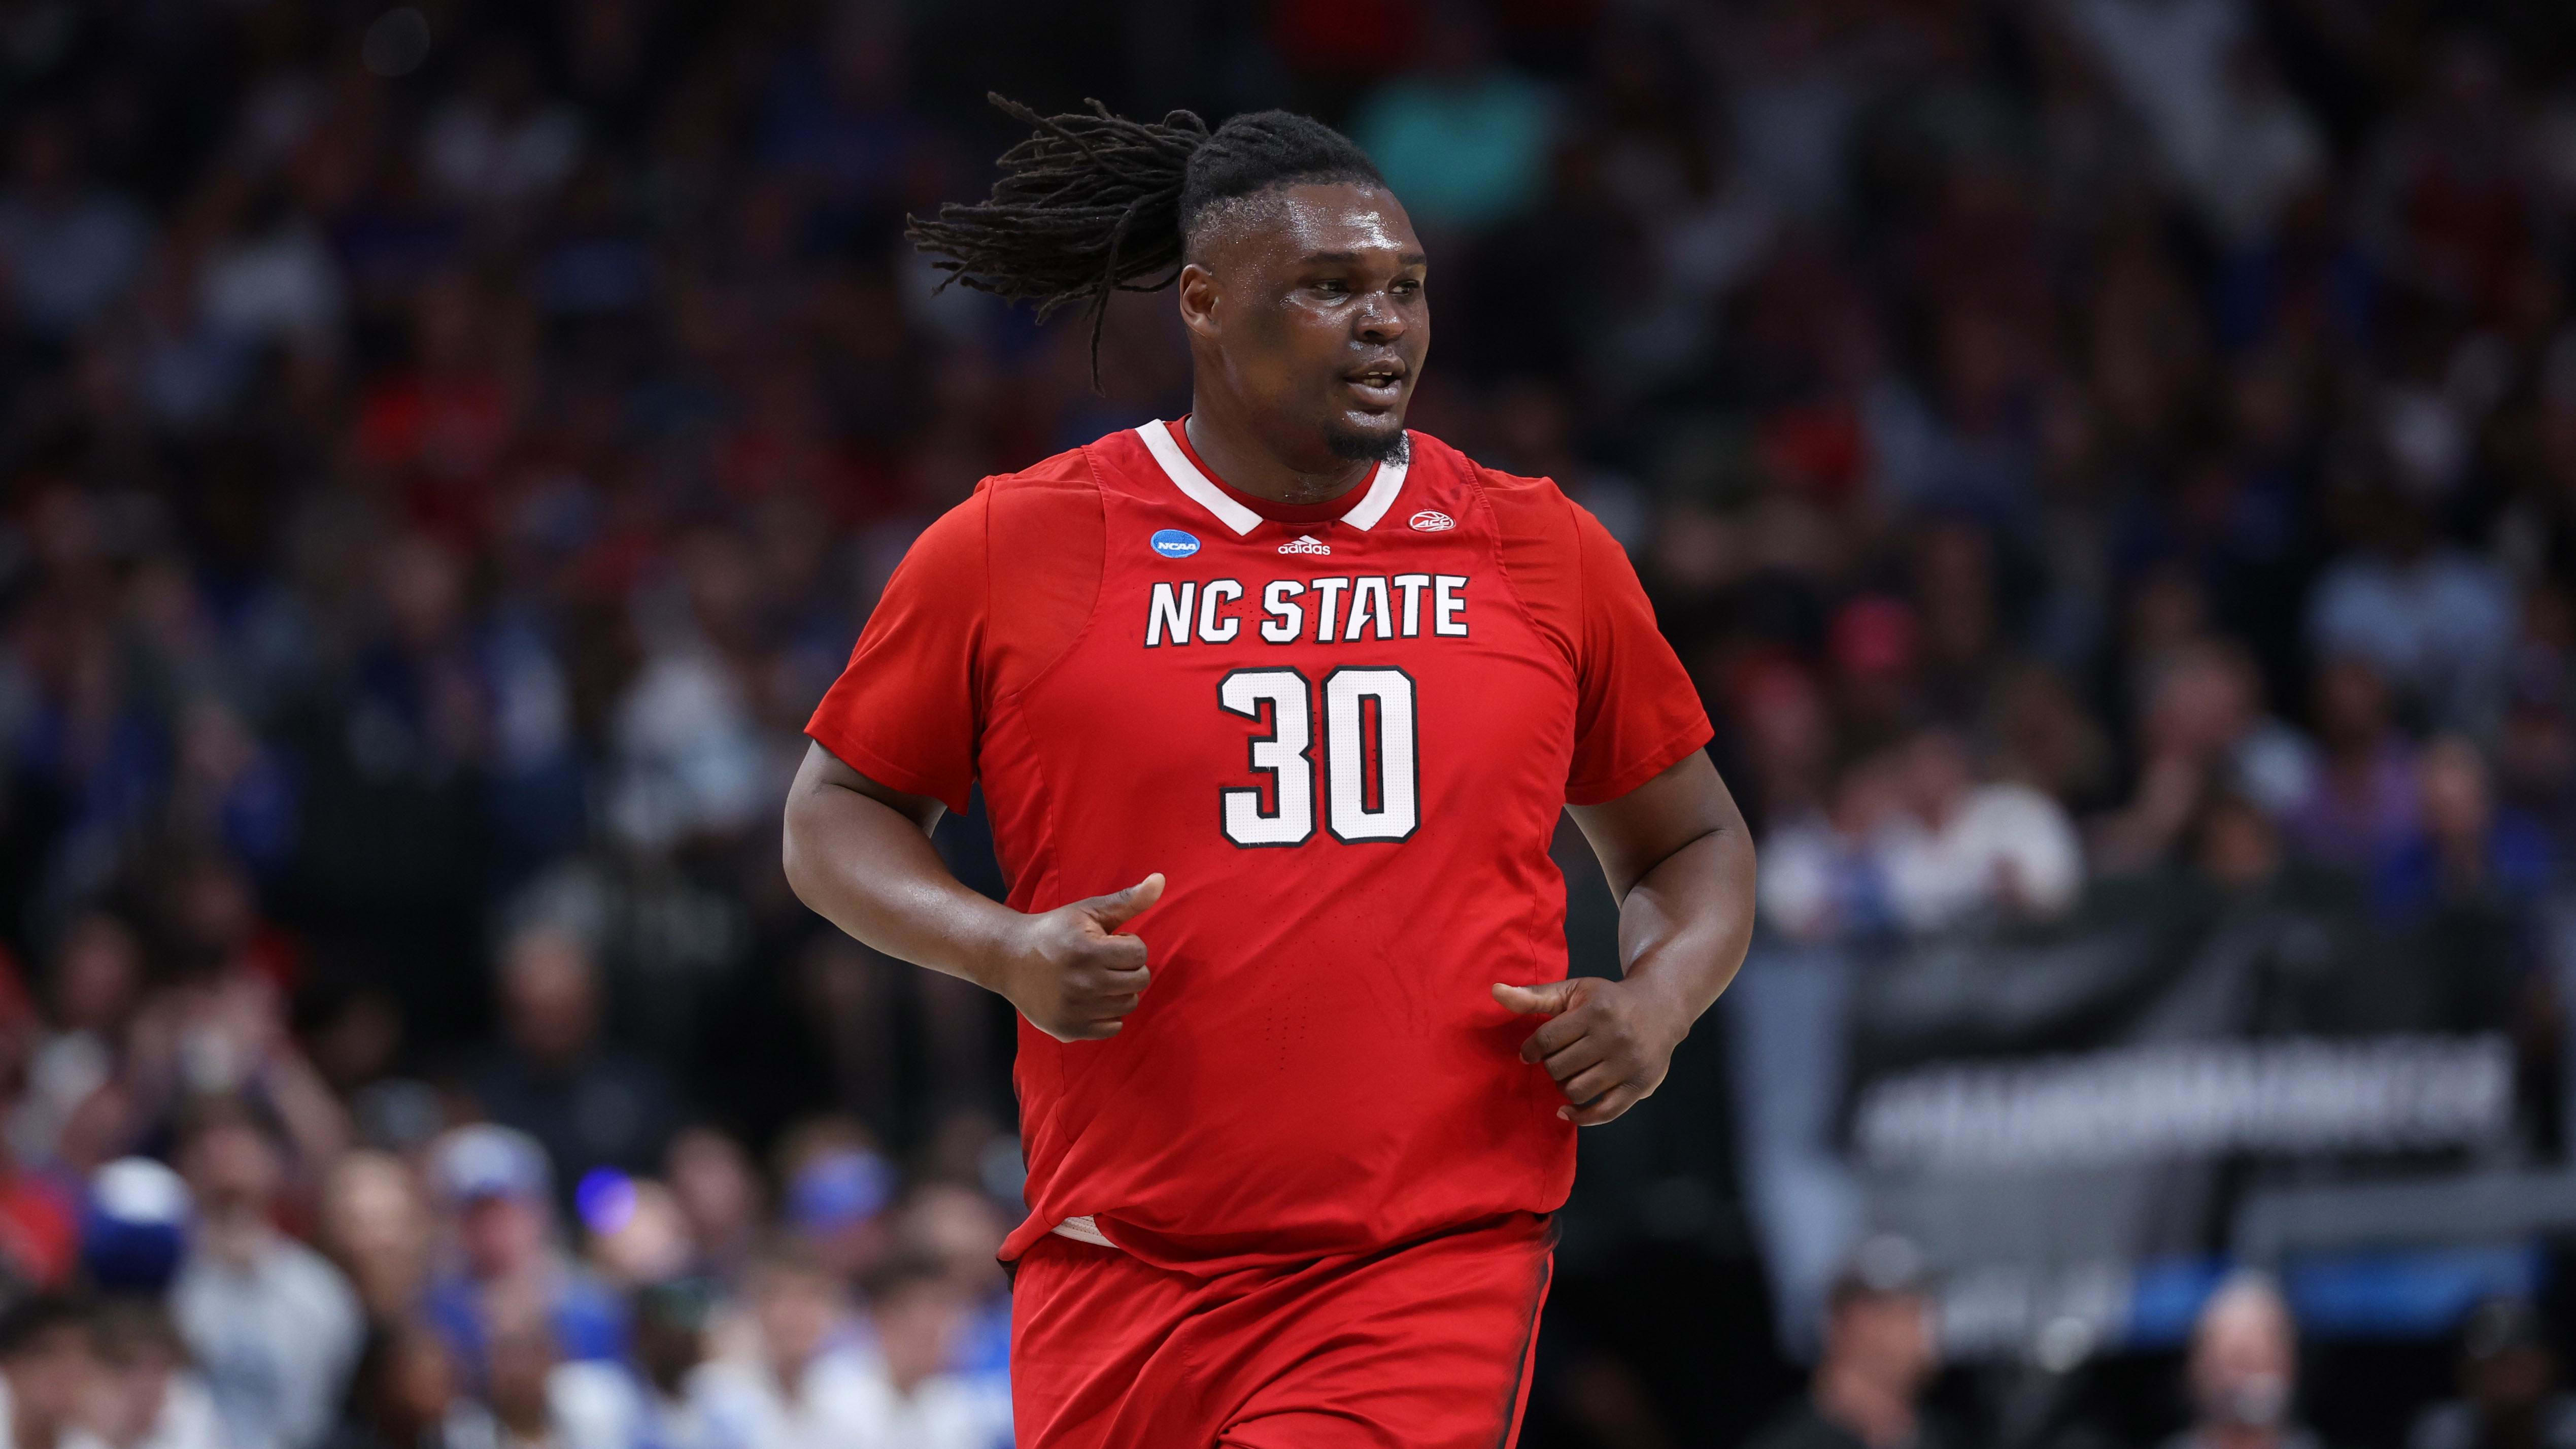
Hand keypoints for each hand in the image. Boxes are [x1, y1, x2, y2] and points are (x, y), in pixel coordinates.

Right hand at [990, 874, 1163, 1042]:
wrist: (1010, 959)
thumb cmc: (1055, 931)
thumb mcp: (1088, 911)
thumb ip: (1127, 900)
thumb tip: (1160, 880)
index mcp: (1088, 951)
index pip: (1140, 954)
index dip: (1128, 944)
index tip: (1108, 942)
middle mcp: (1083, 984)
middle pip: (1139, 981)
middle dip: (1129, 968)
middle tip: (1105, 961)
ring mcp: (1076, 1010)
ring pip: (1128, 1005)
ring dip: (1120, 990)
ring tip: (1098, 978)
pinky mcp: (1069, 1029)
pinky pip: (1113, 1028)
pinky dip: (1108, 1014)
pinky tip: (1090, 999)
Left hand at [1492, 976, 1686, 1125]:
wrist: (1660, 1008)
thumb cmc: (1608, 1000)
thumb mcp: (1574, 991)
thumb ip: (1534, 996)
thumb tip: (1495, 991)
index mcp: (1595, 1012)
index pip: (1547, 1039)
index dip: (1530, 1050)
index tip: (1529, 1053)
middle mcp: (1613, 1038)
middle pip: (1559, 1067)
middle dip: (1550, 1067)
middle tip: (1556, 1060)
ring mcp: (1628, 1064)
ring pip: (1577, 1090)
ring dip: (1563, 1088)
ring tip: (1568, 1076)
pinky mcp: (1639, 1086)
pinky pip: (1605, 1112)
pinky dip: (1581, 1117)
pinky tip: (1566, 1111)